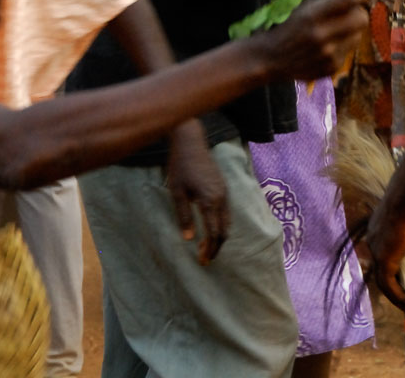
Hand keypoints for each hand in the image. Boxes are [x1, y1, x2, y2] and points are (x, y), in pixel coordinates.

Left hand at [165, 124, 229, 263]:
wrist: (191, 143)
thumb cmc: (180, 167)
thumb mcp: (177, 192)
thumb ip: (184, 216)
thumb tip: (188, 239)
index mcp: (210, 200)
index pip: (214, 232)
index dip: (209, 249)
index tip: (203, 261)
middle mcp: (221, 198)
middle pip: (225, 230)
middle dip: (216, 247)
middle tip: (205, 259)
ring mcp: (224, 192)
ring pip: (227, 221)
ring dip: (219, 236)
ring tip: (207, 247)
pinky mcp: (223, 187)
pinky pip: (226, 212)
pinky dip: (221, 225)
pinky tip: (210, 228)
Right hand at [252, 0, 376, 80]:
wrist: (270, 58)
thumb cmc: (286, 25)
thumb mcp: (302, 5)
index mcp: (311, 15)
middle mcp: (322, 36)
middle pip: (361, 18)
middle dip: (358, 12)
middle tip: (349, 11)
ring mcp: (328, 55)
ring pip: (358, 35)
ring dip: (351, 29)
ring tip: (334, 30)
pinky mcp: (332, 68)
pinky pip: (349, 50)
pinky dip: (343, 44)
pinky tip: (327, 46)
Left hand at [365, 195, 404, 308]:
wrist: (404, 199)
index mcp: (378, 232)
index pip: (383, 255)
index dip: (392, 267)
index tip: (402, 277)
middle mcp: (373, 244)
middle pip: (381, 269)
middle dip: (393, 284)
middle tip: (404, 295)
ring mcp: (376, 253)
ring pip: (383, 279)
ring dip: (394, 293)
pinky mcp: (383, 260)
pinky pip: (388, 283)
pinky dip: (396, 294)